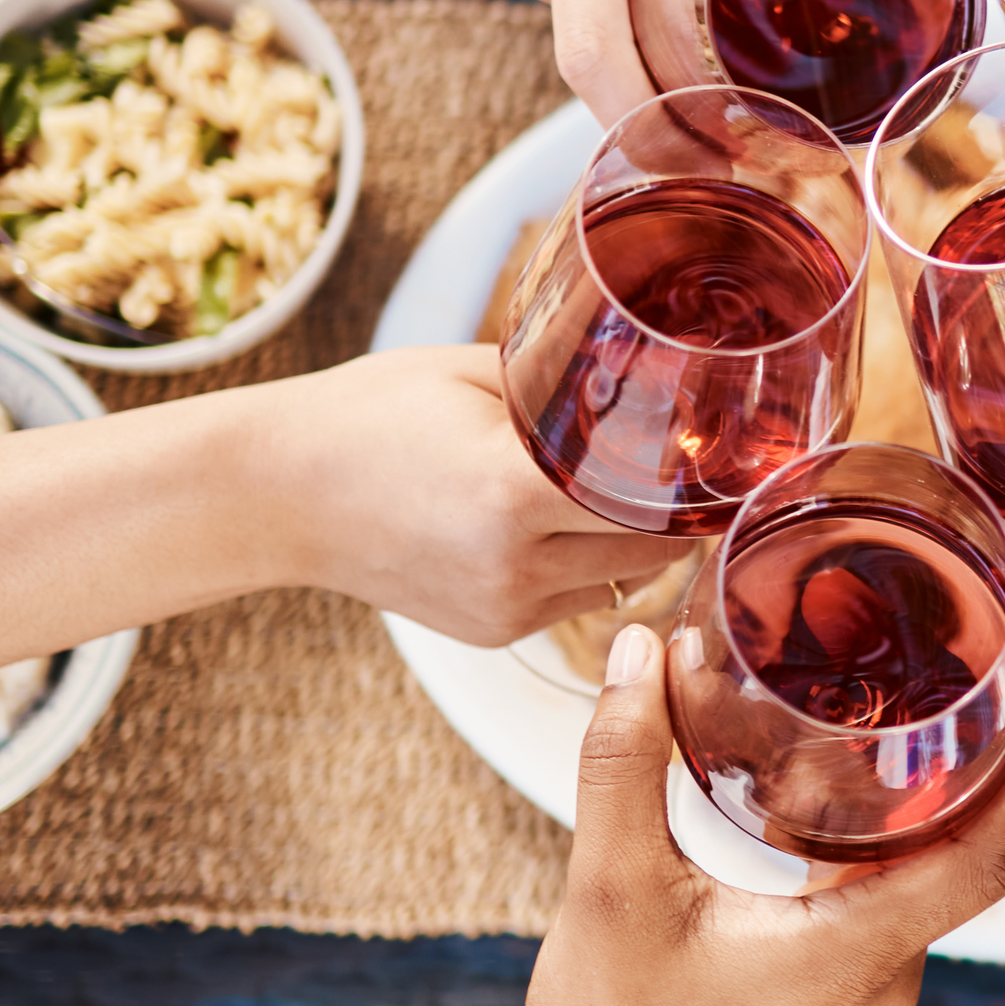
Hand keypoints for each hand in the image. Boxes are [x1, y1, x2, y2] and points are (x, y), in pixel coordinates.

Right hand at [242, 344, 689, 644]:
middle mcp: (513, 566)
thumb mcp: (471, 375)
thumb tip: (645, 381)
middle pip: (652, 549)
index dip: (701, 483)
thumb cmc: (367, 413)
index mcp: (512, 495)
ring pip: (620, 581)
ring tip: (633, 490)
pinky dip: (585, 565)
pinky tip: (562, 522)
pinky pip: (573, 599)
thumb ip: (560, 386)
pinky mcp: (489, 631)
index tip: (732, 457)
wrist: (272, 494)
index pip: (654, 503)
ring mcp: (501, 609)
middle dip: (679, 511)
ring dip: (636, 542)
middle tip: (701, 468)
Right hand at [427, 0, 926, 125]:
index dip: (654, 125)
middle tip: (761, 146)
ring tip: (731, 86)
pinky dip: (622, 19)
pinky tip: (675, 11)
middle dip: (673, 116)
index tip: (720, 162)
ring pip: (588, 35)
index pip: (596, 51)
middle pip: (601, 62)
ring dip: (650, 62)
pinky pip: (570, 5)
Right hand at [520, 636, 1004, 1005]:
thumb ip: (626, 761)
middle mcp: (886, 975)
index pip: (990, 857)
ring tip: (929, 708)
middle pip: (973, 856)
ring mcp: (867, 993)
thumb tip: (641, 650)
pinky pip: (893, 903)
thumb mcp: (612, 884)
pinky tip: (851, 788)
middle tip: (992, 672)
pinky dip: (891, 842)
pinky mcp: (839, 998)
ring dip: (939, 803)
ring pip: (930, 879)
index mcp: (858, 949)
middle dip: (996, 766)